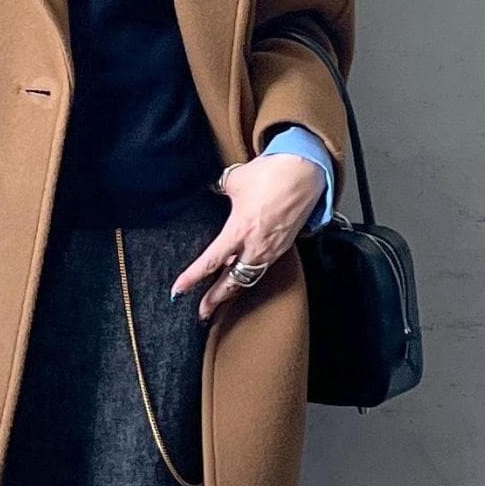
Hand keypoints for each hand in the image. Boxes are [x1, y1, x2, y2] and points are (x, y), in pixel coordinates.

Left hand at [171, 155, 325, 322]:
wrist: (306, 171)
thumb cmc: (272, 174)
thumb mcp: (235, 180)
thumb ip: (218, 190)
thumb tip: (210, 192)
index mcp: (240, 231)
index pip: (210, 262)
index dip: (192, 278)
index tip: (178, 291)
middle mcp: (256, 246)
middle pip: (232, 283)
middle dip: (215, 300)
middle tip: (201, 314)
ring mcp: (272, 249)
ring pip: (248, 278)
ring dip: (233, 291)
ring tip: (218, 301)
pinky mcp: (283, 245)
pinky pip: (262, 267)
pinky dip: (249, 275)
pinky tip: (241, 275)